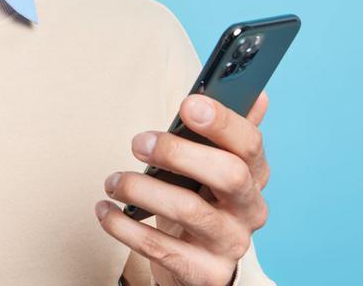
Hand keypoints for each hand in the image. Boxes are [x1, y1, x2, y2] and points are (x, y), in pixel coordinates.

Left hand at [97, 92, 270, 285]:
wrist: (197, 265)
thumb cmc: (200, 202)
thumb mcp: (213, 168)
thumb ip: (227, 134)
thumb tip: (257, 95)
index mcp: (255, 176)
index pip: (250, 144)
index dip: (222, 122)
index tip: (188, 104)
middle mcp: (250, 210)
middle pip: (228, 175)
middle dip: (179, 153)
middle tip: (139, 142)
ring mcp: (230, 244)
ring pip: (190, 211)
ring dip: (142, 189)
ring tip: (113, 181)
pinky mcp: (204, 273)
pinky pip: (160, 248)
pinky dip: (124, 226)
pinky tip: (105, 211)